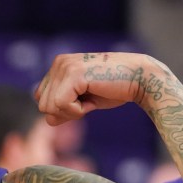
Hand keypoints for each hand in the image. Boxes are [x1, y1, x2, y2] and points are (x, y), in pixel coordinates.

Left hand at [34, 52, 170, 124]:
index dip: (62, 108)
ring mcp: (65, 66)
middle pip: (43, 105)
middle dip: (66, 111)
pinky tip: (92, 100)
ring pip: (49, 107)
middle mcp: (59, 62)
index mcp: (59, 65)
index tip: (84, 100)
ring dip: (72, 111)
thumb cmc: (115, 89)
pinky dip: (77, 111)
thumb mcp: (83, 100)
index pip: (41, 99)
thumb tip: (47, 119)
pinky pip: (61, 105)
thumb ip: (63, 107)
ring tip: (91, 97)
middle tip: (89, 99)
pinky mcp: (73, 74)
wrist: (140, 80)